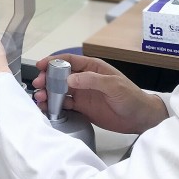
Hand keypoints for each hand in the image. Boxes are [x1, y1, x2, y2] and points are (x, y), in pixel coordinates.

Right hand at [33, 54, 167, 133]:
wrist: (140, 118)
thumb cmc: (131, 97)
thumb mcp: (114, 85)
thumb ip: (92, 80)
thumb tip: (70, 79)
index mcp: (92, 67)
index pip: (68, 61)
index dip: (53, 62)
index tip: (40, 66)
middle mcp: (84, 79)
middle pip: (60, 76)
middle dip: (47, 79)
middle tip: (38, 86)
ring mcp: (82, 93)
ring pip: (59, 90)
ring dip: (48, 93)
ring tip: (40, 99)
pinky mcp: (82, 107)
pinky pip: (64, 104)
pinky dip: (54, 106)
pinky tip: (46, 109)